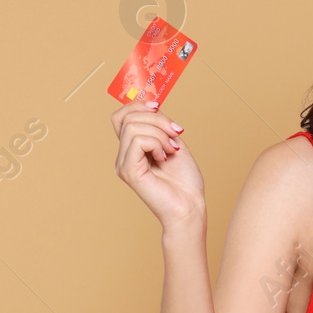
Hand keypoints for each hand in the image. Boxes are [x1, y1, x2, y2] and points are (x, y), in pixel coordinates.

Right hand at [110, 98, 204, 230]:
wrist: (190, 206)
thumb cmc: (185, 181)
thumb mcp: (173, 142)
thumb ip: (159, 125)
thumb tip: (152, 106)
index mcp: (132, 148)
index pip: (121, 116)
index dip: (138, 105)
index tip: (159, 107)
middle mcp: (124, 156)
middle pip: (128, 117)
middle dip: (157, 119)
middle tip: (176, 134)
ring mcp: (123, 164)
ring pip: (133, 127)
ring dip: (159, 133)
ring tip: (172, 149)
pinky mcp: (128, 171)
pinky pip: (137, 141)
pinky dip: (156, 143)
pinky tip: (164, 157)